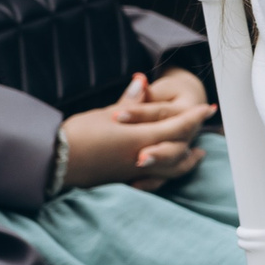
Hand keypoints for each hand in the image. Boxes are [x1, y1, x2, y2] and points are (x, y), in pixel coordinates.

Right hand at [61, 72, 212, 191]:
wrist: (55, 164)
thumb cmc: (77, 136)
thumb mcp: (104, 114)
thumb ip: (129, 103)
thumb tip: (143, 82)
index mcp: (140, 139)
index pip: (177, 126)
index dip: (194, 117)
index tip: (208, 107)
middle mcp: (143, 159)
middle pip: (180, 149)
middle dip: (194, 134)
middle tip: (205, 123)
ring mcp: (136, 174)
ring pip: (172, 169)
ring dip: (188, 159)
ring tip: (198, 153)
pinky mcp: (126, 181)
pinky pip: (158, 180)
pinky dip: (170, 173)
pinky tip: (170, 170)